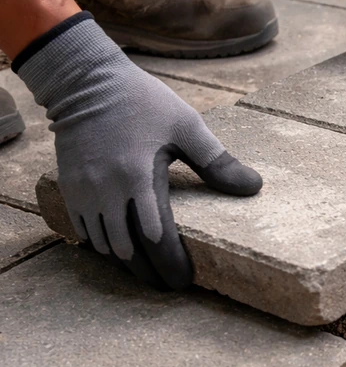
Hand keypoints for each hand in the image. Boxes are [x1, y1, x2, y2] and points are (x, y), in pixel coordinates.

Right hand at [15, 13, 261, 288]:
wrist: (86, 82)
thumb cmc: (143, 102)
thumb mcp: (187, 125)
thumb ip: (218, 161)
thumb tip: (254, 187)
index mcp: (139, 176)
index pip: (157, 237)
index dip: (172, 263)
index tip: (186, 280)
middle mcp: (108, 190)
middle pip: (129, 250)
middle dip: (150, 272)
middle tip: (170, 284)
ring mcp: (84, 191)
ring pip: (105, 245)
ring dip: (127, 261)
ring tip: (150, 270)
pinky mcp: (69, 189)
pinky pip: (84, 232)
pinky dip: (103, 245)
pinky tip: (123, 247)